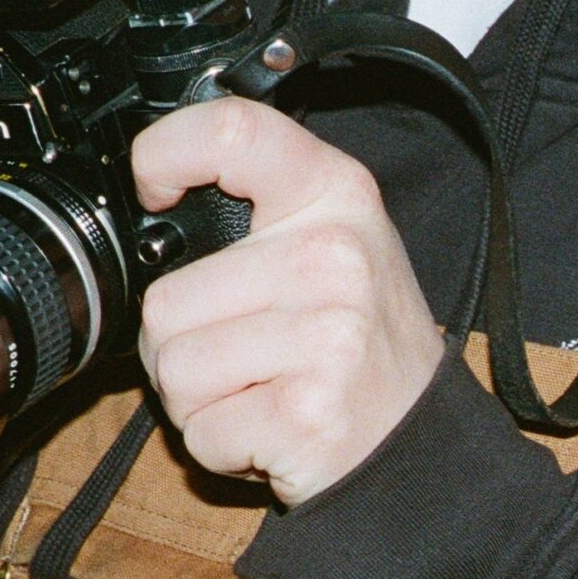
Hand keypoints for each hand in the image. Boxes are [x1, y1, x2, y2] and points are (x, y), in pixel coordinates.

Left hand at [132, 98, 442, 507]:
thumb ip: (259, 207)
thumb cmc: (362, 344)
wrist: (422, 439)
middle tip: (245, 358)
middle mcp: (334, 258)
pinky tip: (270, 431)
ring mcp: (326, 338)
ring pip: (174, 369)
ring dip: (198, 401)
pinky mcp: (307, 413)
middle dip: (181, 347)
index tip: (154, 190)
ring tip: (259, 394)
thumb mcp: (334, 243)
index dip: (165, 153)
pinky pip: (201, 430)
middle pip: (166, 299)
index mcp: (337, 196)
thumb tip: (154, 201)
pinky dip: (221, 446)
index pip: (230, 132)